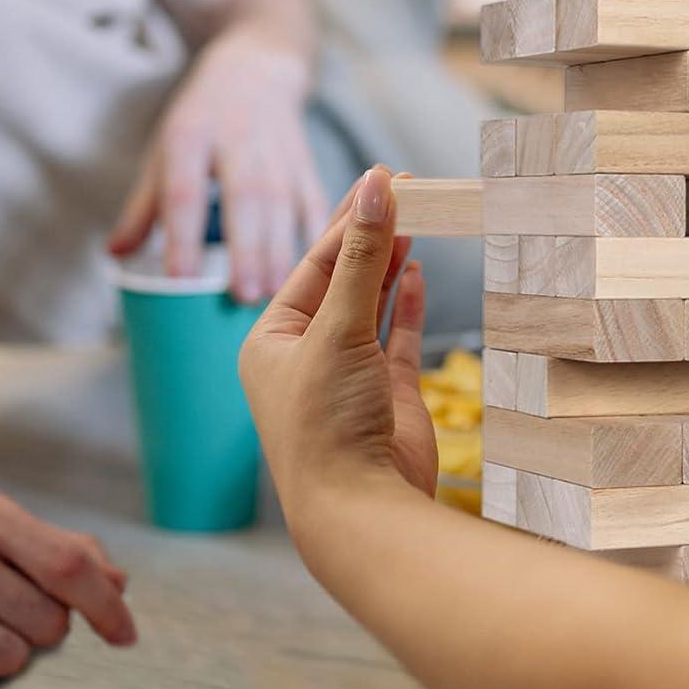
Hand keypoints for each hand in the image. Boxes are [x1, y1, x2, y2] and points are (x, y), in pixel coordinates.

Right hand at [0, 492, 136, 688]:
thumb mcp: (8, 528)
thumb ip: (70, 551)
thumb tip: (119, 584)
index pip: (69, 567)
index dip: (106, 607)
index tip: (125, 637)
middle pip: (49, 624)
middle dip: (45, 628)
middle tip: (10, 609)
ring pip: (12, 660)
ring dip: (8, 652)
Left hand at [108, 40, 329, 303]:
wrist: (255, 69)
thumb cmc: (201, 121)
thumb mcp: (163, 150)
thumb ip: (143, 207)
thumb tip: (115, 255)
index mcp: (190, 136)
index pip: (184, 190)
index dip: (181, 236)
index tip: (179, 280)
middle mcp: (237, 139)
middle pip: (244, 198)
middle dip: (246, 249)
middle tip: (242, 296)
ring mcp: (277, 151)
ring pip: (283, 204)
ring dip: (281, 252)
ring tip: (275, 293)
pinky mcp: (306, 162)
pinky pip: (315, 202)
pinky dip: (316, 237)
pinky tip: (315, 272)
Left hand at [239, 167, 436, 541]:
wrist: (360, 509)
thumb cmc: (327, 426)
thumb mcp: (338, 330)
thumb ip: (364, 259)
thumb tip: (377, 189)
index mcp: (271, 341)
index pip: (314, 264)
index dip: (351, 220)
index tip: (384, 179)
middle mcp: (305, 356)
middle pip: (342, 280)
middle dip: (372, 235)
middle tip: (408, 188)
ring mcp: (348, 375)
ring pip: (371, 305)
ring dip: (391, 264)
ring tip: (417, 218)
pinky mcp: (388, 395)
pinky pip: (398, 338)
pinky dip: (408, 304)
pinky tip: (417, 271)